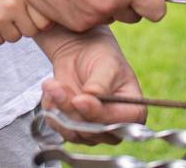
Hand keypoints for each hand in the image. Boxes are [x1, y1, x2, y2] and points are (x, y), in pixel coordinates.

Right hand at [0, 0, 165, 31]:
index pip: (157, 10)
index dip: (152, 4)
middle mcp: (111, 3)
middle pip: (135, 17)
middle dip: (128, 5)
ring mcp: (92, 17)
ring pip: (111, 18)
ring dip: (105, 6)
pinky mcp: (76, 25)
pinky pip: (91, 22)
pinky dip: (86, 12)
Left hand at [37, 27, 144, 142]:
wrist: (81, 53)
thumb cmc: (102, 57)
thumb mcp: (107, 65)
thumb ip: (101, 84)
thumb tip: (91, 96)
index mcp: (133, 112)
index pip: (120, 123)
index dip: (98, 114)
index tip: (79, 99)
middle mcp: (115, 127)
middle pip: (93, 131)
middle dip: (71, 109)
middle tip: (56, 86)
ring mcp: (94, 132)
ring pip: (73, 132)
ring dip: (58, 107)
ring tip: (53, 84)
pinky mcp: (74, 130)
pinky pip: (59, 128)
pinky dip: (52, 109)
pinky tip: (53, 91)